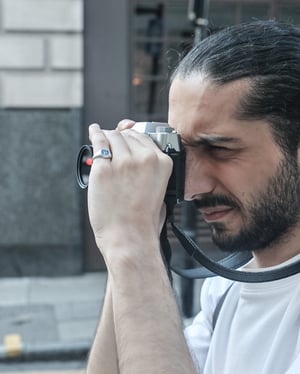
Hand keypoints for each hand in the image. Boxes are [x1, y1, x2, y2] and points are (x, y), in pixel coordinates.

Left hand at [87, 121, 172, 261]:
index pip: (145, 137)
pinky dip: (95, 135)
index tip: (128, 136)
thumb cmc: (144, 220)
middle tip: (114, 144)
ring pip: (113, 137)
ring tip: (103, 139)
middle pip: (128, 135)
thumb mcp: (161, 191)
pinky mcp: (103, 168)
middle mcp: (144, 158)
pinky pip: (98, 142)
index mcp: (162, 162)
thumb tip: (138, 153)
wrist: (130, 237)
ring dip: (108, 138)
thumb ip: (152, 170)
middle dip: (120, 138)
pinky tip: (94, 131)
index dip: (133, 137)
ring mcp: (123, 162)